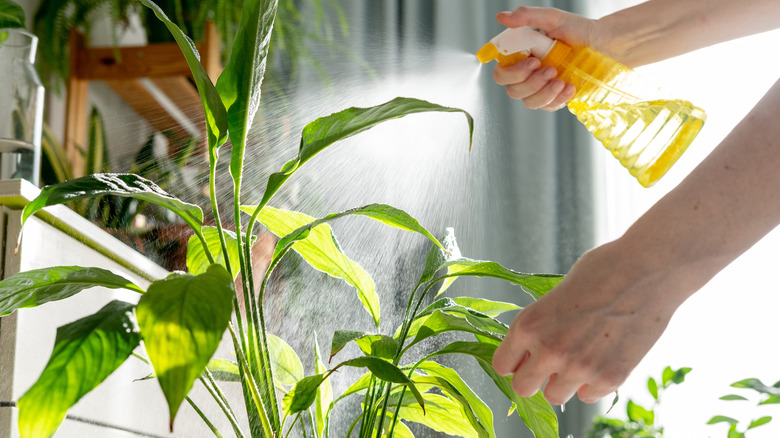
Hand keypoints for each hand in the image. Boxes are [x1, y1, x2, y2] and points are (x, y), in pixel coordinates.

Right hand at [492, 6, 596, 110]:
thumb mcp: (553, 18)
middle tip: (550, 70)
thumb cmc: (578, 30)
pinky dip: (558, 99)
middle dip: (531, 83)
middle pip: (512, 90)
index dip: (511, 73)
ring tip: (561, 79)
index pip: (501, 72)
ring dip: (544, 93)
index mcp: (521, 56)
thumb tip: (502, 17)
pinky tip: (570, 87)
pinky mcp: (554, 99)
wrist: (603, 45)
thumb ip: (527, 16)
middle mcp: (527, 74)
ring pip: (528, 102)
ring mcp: (540, 88)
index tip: (531, 62)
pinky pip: (548, 107)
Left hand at [492, 241, 681, 404]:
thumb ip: (540, 326)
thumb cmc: (602, 271)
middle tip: (549, 363)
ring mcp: (579, 367)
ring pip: (555, 396)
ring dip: (563, 381)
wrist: (648, 268)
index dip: (514, 361)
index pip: (502, 365)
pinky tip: (603, 358)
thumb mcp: (556, 293)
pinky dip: (593, 383)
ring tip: (580, 357)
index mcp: (529, 325)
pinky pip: (588, 396)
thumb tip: (531, 351)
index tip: (523, 358)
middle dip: (533, 377)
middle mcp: (549, 350)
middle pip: (523, 388)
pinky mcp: (610, 377)